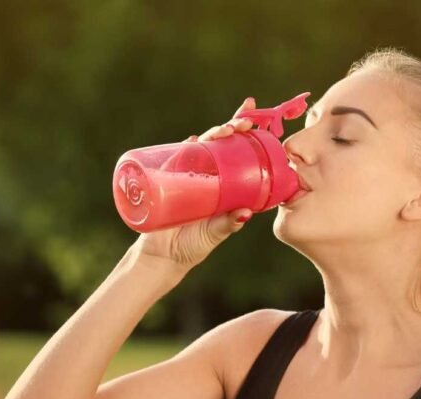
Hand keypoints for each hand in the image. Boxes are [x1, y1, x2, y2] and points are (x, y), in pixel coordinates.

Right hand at [129, 97, 257, 274]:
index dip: (245, 135)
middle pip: (220, 143)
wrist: (163, 257)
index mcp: (222, 184)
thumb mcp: (214, 234)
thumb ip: (228, 224)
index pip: (237, 154)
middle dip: (232, 126)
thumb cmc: (192, 245)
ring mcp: (186, 174)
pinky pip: (175, 158)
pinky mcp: (166, 179)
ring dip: (214, 134)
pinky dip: (184, 148)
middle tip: (244, 122)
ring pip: (201, 147)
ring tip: (226, 130)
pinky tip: (192, 141)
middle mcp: (205, 175)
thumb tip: (247, 213)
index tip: (258, 119)